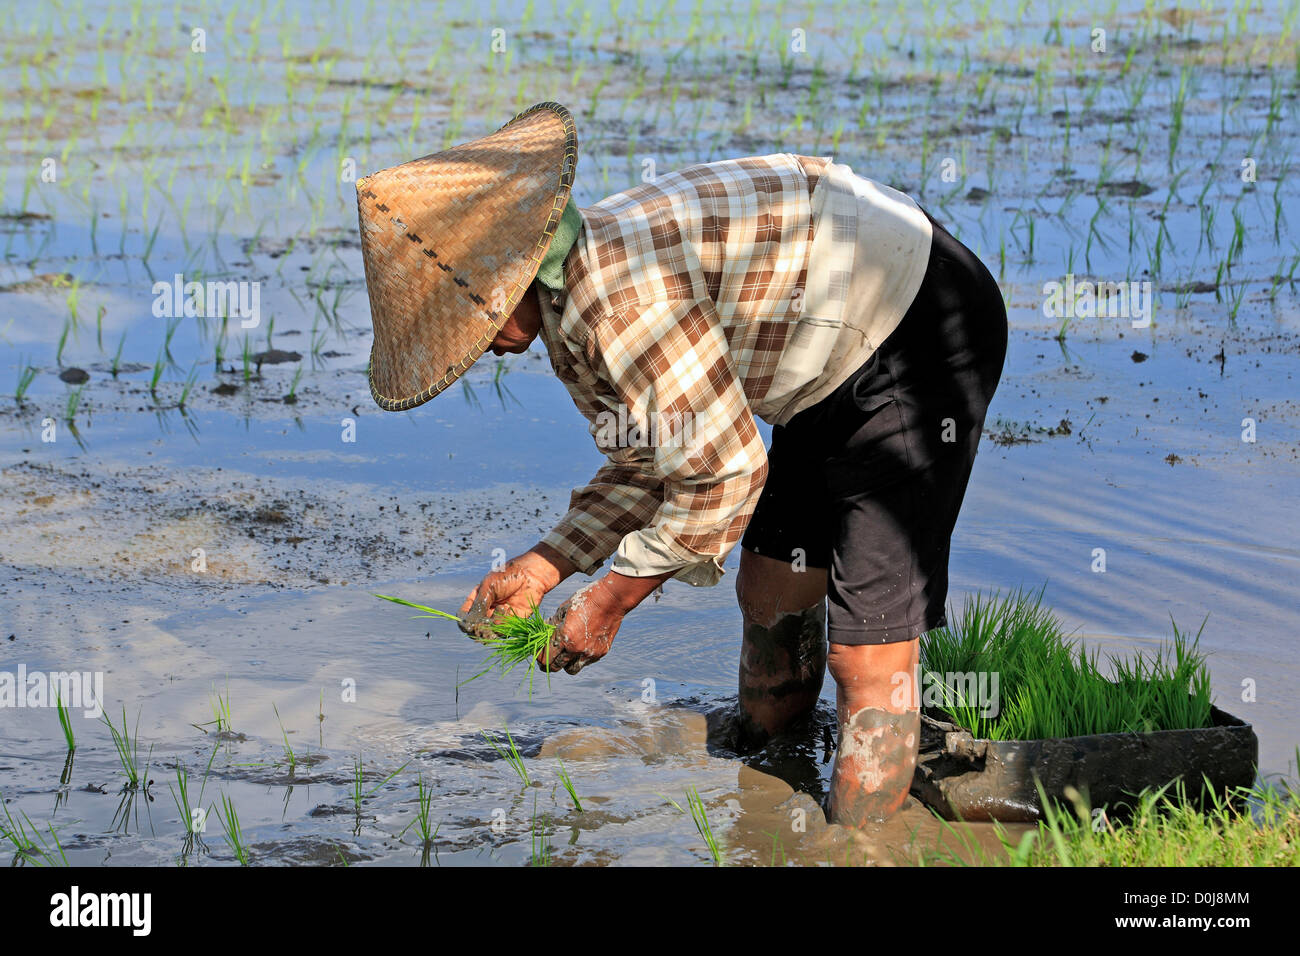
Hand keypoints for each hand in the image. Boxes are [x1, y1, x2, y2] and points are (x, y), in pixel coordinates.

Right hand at [459, 545, 574, 641]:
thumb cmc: (508, 576)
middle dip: (477, 628)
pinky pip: (501, 631)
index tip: (468, 623)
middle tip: (482, 624)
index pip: (464, 615)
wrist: (531, 575)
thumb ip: (479, 605)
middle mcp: (486, 610)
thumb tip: (469, 624)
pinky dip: (502, 623)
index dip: (464, 621)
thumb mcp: (489, 587)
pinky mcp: (511, 623)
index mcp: (477, 599)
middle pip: (474, 627)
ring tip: (498, 610)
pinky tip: (506, 609)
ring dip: (489, 627)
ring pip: (487, 633)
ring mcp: (498, 618)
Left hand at [538, 578, 626, 673]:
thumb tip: (542, 633)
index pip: (545, 658)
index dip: (539, 657)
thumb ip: (552, 625)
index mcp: (565, 636)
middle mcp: (576, 648)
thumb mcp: (563, 609)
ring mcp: (589, 653)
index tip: (539, 654)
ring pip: (571, 669)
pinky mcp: (600, 653)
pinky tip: (581, 645)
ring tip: (565, 653)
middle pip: (555, 667)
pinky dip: (580, 657)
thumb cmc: (585, 600)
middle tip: (548, 658)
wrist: (612, 599)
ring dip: (565, 664)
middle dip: (548, 664)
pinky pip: (585, 662)